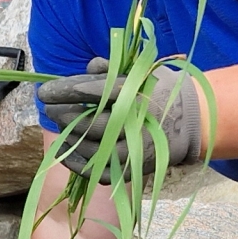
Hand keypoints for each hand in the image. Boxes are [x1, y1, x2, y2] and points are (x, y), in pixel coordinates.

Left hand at [34, 58, 208, 176]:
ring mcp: (133, 148)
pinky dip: (79, 164)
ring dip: (69, 138)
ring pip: (90, 148)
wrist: (192, 120)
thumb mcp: (140, 73)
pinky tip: (68, 153)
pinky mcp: (132, 167)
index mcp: (133, 94)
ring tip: (60, 128)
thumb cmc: (161, 91)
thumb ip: (112, 70)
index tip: (44, 92)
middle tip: (51, 109)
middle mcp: (132, 122)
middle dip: (63, 115)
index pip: (89, 92)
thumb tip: (88, 67)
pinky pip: (98, 171)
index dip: (62, 92)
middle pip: (87, 122)